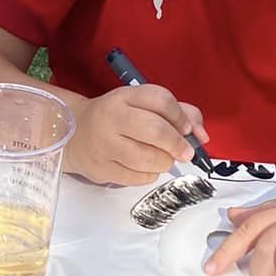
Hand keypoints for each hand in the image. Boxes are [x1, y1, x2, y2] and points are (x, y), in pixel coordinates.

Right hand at [68, 84, 207, 185]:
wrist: (72, 134)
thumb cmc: (115, 119)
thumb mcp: (140, 105)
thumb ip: (177, 113)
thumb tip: (202, 135)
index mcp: (123, 97)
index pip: (161, 100)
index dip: (181, 117)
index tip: (187, 129)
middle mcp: (111, 118)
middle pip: (156, 131)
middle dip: (178, 144)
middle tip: (186, 152)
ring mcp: (104, 145)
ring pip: (150, 159)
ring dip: (165, 162)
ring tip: (161, 158)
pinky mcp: (102, 169)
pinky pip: (139, 178)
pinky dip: (150, 175)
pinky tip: (144, 166)